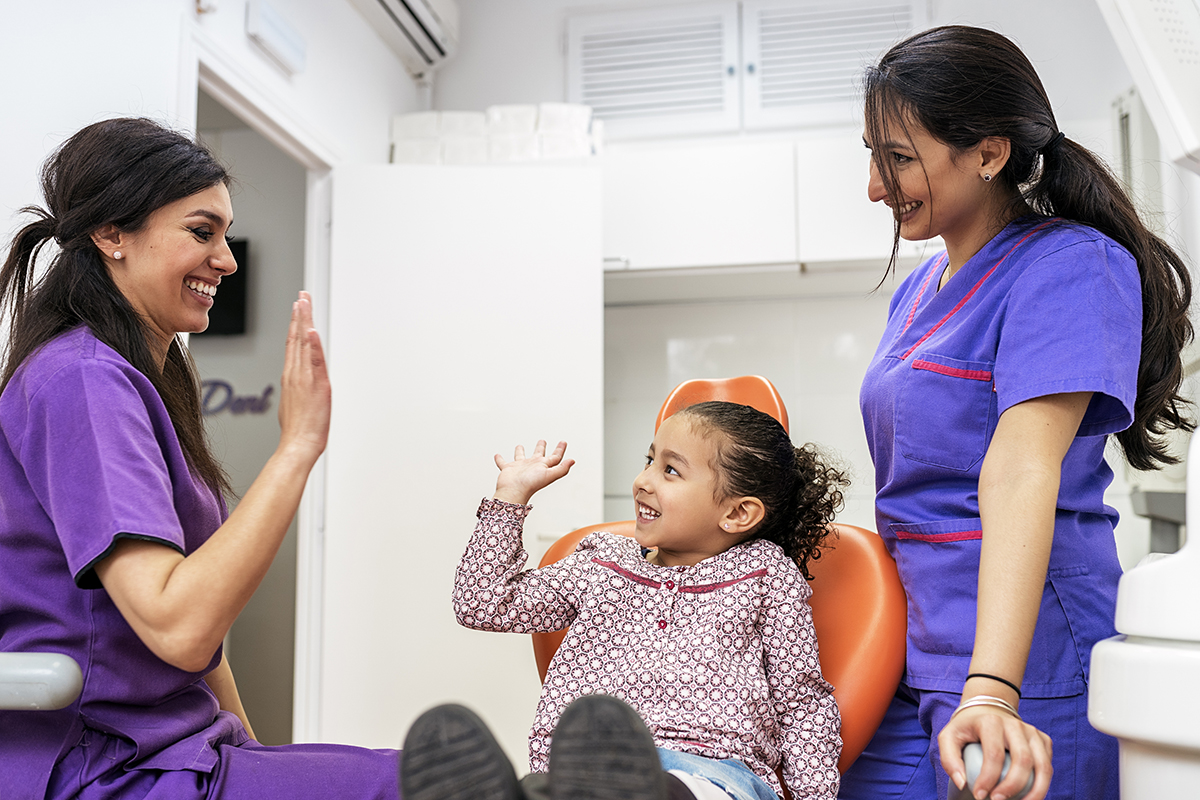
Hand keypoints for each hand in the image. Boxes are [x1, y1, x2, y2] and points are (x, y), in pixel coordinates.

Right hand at [277, 292, 330, 463]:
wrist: (298, 444)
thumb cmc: (298, 429)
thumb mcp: (294, 403)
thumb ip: (297, 389)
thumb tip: (299, 385)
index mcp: (291, 377)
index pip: (292, 344)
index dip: (295, 324)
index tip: (297, 308)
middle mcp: (295, 373)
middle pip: (296, 338)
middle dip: (299, 315)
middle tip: (302, 296)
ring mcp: (304, 378)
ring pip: (303, 344)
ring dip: (304, 321)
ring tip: (303, 302)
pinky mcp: (316, 385)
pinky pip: (313, 361)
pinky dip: (312, 345)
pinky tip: (310, 330)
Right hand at [493, 440, 574, 505]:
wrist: (513, 491)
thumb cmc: (530, 484)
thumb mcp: (549, 474)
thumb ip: (562, 468)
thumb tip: (573, 461)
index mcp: (543, 466)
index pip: (554, 457)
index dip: (560, 449)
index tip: (563, 442)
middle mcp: (532, 466)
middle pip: (538, 455)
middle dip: (541, 447)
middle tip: (542, 440)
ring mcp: (520, 468)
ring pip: (520, 457)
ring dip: (520, 451)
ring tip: (520, 446)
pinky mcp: (508, 469)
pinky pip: (503, 462)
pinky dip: (500, 459)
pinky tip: (497, 455)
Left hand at [939, 705, 1051, 799]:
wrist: (987, 710)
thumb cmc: (967, 727)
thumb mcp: (949, 737)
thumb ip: (949, 760)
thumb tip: (962, 784)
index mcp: (991, 722)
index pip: (994, 754)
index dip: (988, 779)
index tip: (980, 795)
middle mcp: (1015, 725)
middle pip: (1023, 760)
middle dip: (1013, 786)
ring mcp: (1032, 732)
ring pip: (1043, 765)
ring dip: (1036, 791)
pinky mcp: (1043, 739)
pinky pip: (1048, 765)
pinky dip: (1043, 784)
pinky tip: (1030, 795)